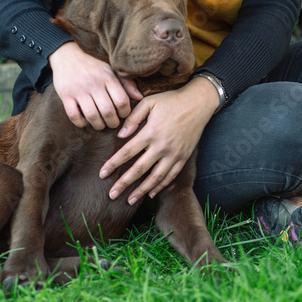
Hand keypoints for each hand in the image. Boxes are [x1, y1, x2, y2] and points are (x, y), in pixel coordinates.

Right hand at [48, 41, 142, 129]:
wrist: (67, 55)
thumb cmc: (93, 66)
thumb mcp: (111, 70)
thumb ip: (127, 84)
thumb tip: (139, 98)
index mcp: (108, 77)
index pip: (121, 100)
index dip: (125, 112)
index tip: (123, 114)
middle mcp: (94, 83)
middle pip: (108, 110)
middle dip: (113, 122)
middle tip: (113, 123)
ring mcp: (78, 90)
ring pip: (92, 115)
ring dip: (98, 125)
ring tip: (101, 124)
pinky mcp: (65, 95)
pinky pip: (73, 115)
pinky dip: (81, 123)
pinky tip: (86, 121)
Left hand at [99, 76, 219, 203]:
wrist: (198, 103)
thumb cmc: (171, 100)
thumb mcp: (149, 102)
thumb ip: (133, 118)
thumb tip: (120, 136)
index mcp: (151, 132)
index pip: (127, 152)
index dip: (113, 164)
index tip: (102, 174)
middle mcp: (162, 146)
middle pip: (139, 169)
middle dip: (123, 183)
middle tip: (112, 194)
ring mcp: (174, 153)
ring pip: (155, 177)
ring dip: (141, 190)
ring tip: (129, 200)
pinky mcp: (184, 156)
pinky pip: (171, 175)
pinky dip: (161, 186)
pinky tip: (151, 193)